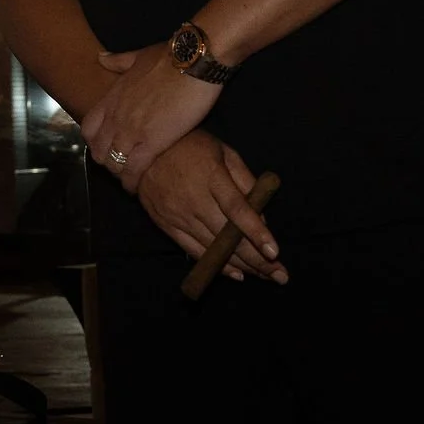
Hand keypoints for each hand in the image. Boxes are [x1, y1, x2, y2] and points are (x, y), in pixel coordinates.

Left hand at [81, 40, 219, 191]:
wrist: (192, 60)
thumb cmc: (169, 55)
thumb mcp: (137, 55)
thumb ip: (118, 61)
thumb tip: (100, 58)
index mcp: (113, 97)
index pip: (89, 127)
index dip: (94, 141)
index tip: (105, 147)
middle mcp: (117, 116)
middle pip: (98, 149)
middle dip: (106, 162)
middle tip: (119, 168)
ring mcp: (132, 130)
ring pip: (114, 162)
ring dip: (119, 174)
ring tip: (128, 180)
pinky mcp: (153, 142)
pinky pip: (134, 169)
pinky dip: (132, 182)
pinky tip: (137, 189)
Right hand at [134, 131, 286, 283]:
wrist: (142, 151)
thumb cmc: (190, 147)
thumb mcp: (223, 152)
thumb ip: (245, 180)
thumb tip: (262, 214)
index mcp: (211, 176)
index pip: (236, 208)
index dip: (256, 232)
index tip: (274, 252)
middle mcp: (193, 199)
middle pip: (227, 235)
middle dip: (257, 259)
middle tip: (280, 276)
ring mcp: (178, 215)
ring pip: (213, 248)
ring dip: (242, 266)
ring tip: (265, 276)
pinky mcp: (166, 225)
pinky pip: (194, 251)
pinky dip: (215, 265)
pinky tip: (236, 273)